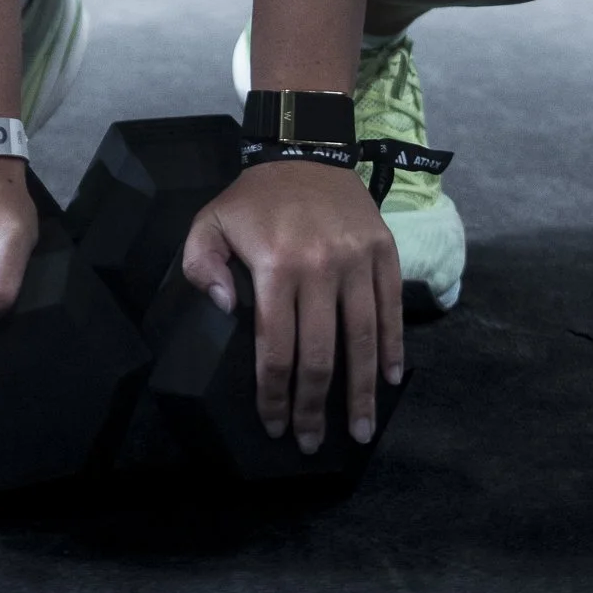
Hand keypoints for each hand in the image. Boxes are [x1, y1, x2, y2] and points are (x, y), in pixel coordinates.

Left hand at [181, 158, 402, 453]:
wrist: (305, 149)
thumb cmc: (255, 199)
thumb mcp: (210, 222)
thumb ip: (200, 266)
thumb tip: (223, 310)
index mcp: (276, 265)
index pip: (276, 348)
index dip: (275, 394)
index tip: (275, 425)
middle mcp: (319, 267)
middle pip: (319, 355)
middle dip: (315, 408)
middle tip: (312, 443)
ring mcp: (357, 260)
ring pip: (361, 339)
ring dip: (362, 392)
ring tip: (361, 431)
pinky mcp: (384, 251)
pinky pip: (390, 309)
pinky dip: (392, 347)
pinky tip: (389, 379)